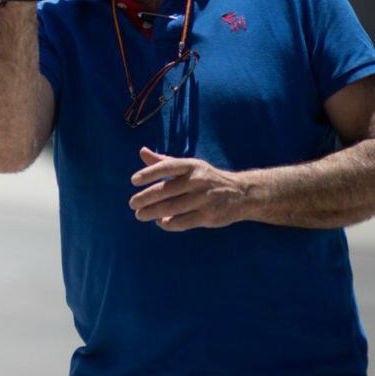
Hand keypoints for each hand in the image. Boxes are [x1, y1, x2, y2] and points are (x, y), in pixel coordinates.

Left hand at [129, 147, 248, 230]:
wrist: (241, 193)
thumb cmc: (207, 178)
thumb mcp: (189, 166)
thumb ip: (164, 161)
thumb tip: (142, 152)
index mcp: (192, 165)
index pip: (167, 167)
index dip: (149, 173)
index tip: (133, 180)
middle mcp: (198, 181)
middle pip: (166, 190)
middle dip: (145, 198)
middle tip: (132, 203)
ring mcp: (204, 199)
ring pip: (171, 208)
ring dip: (152, 213)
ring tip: (139, 215)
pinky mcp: (208, 216)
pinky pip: (182, 222)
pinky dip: (168, 224)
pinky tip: (160, 222)